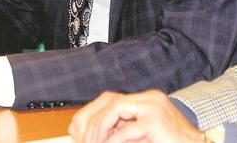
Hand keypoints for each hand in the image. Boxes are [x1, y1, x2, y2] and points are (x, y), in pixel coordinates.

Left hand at [69, 90, 202, 142]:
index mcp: (146, 100)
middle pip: (109, 100)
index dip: (91, 114)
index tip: (79, 133)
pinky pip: (127, 131)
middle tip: (83, 140)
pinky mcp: (157, 122)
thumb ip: (123, 132)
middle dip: (91, 121)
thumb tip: (93, 136)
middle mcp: (150, 98)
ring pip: (115, 108)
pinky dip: (112, 141)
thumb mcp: (143, 136)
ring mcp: (154, 107)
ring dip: (99, 129)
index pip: (110, 98)